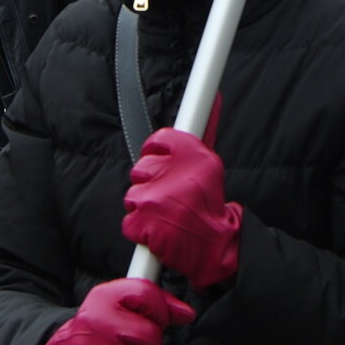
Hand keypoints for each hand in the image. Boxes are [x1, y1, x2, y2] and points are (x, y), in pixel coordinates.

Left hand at [121, 128, 243, 288]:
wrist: (214, 246)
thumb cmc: (209, 206)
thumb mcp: (209, 165)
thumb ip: (204, 131)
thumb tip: (212, 97)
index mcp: (193, 154)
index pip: (159, 139)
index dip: (157, 153)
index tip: (164, 164)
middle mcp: (174, 173)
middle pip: (141, 168)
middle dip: (151, 183)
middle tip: (172, 197)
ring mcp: (155, 198)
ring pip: (133, 194)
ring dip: (145, 206)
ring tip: (168, 215)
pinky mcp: (142, 222)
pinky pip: (129, 220)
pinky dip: (140, 228)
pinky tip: (160, 229)